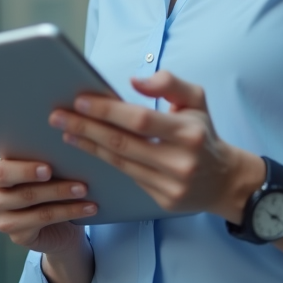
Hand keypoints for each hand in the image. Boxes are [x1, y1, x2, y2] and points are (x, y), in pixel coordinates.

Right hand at [0, 159, 96, 254]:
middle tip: (77, 183)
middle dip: (52, 187)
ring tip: (85, 190)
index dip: (24, 170)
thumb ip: (42, 160)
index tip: (48, 168)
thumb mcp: (42, 172)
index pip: (3, 172)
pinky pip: (45, 221)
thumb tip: (62, 151)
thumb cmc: (47, 186)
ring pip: (36, 207)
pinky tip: (88, 208)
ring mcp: (3, 220)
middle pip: (21, 192)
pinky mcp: (17, 236)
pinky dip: (69, 212)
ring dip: (64, 197)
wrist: (57, 224)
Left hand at [48, 70, 260, 220]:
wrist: (224, 180)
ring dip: (88, 145)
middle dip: (86, 128)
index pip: (140, 120)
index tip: (80, 101)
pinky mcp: (162, 201)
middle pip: (123, 143)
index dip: (108, 111)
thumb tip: (135, 81)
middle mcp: (180, 161)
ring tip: (65, 131)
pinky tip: (86, 148)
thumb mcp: (196, 100)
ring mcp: (171, 185)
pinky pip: (125, 177)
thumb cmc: (204, 133)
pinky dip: (102, 161)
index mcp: (189, 132)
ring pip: (120, 162)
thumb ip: (170, 83)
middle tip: (58, 116)